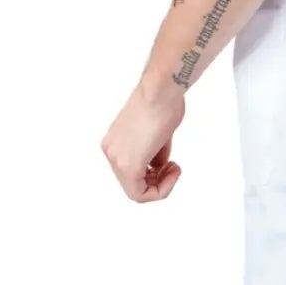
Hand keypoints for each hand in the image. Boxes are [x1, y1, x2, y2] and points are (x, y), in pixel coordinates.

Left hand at [102, 82, 185, 201]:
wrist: (161, 90)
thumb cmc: (162, 101)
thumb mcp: (157, 132)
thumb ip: (153, 151)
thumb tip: (158, 164)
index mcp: (114, 142)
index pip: (131, 173)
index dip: (154, 175)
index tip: (170, 162)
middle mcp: (111, 151)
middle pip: (134, 184)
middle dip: (158, 180)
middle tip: (173, 167)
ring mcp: (117, 159)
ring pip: (137, 191)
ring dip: (162, 185)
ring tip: (174, 167)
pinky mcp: (128, 165)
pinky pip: (141, 194)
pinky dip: (162, 189)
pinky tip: (173, 170)